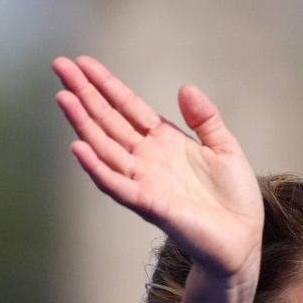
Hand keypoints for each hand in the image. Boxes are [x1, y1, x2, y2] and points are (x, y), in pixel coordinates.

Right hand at [53, 56, 263, 278]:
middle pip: (109, 121)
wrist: (243, 239)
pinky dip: (97, 168)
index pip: (127, 107)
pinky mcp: (149, 205)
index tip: (82, 63)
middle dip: (84, 94)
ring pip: (105, 147)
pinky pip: (117, 185)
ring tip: (63, 97)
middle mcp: (147, 159)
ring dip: (83, 123)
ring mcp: (145, 181)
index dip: (106, 85)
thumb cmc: (234, 198)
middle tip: (59, 65)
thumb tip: (185, 88)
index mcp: (165, 141)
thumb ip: (205, 119)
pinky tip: (79, 148)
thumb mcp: (225, 147)